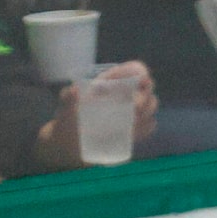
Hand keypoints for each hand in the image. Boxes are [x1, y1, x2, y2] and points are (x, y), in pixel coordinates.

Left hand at [33, 61, 160, 169]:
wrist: (71, 146)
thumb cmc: (68, 122)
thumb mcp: (65, 108)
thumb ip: (67, 98)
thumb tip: (74, 90)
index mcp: (110, 84)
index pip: (133, 71)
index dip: (139, 72)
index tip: (139, 81)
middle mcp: (124, 96)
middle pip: (147, 89)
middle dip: (145, 97)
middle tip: (134, 108)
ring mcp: (131, 113)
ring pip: (151, 106)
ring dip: (147, 112)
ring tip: (132, 121)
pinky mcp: (135, 130)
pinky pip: (150, 125)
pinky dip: (147, 126)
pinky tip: (136, 132)